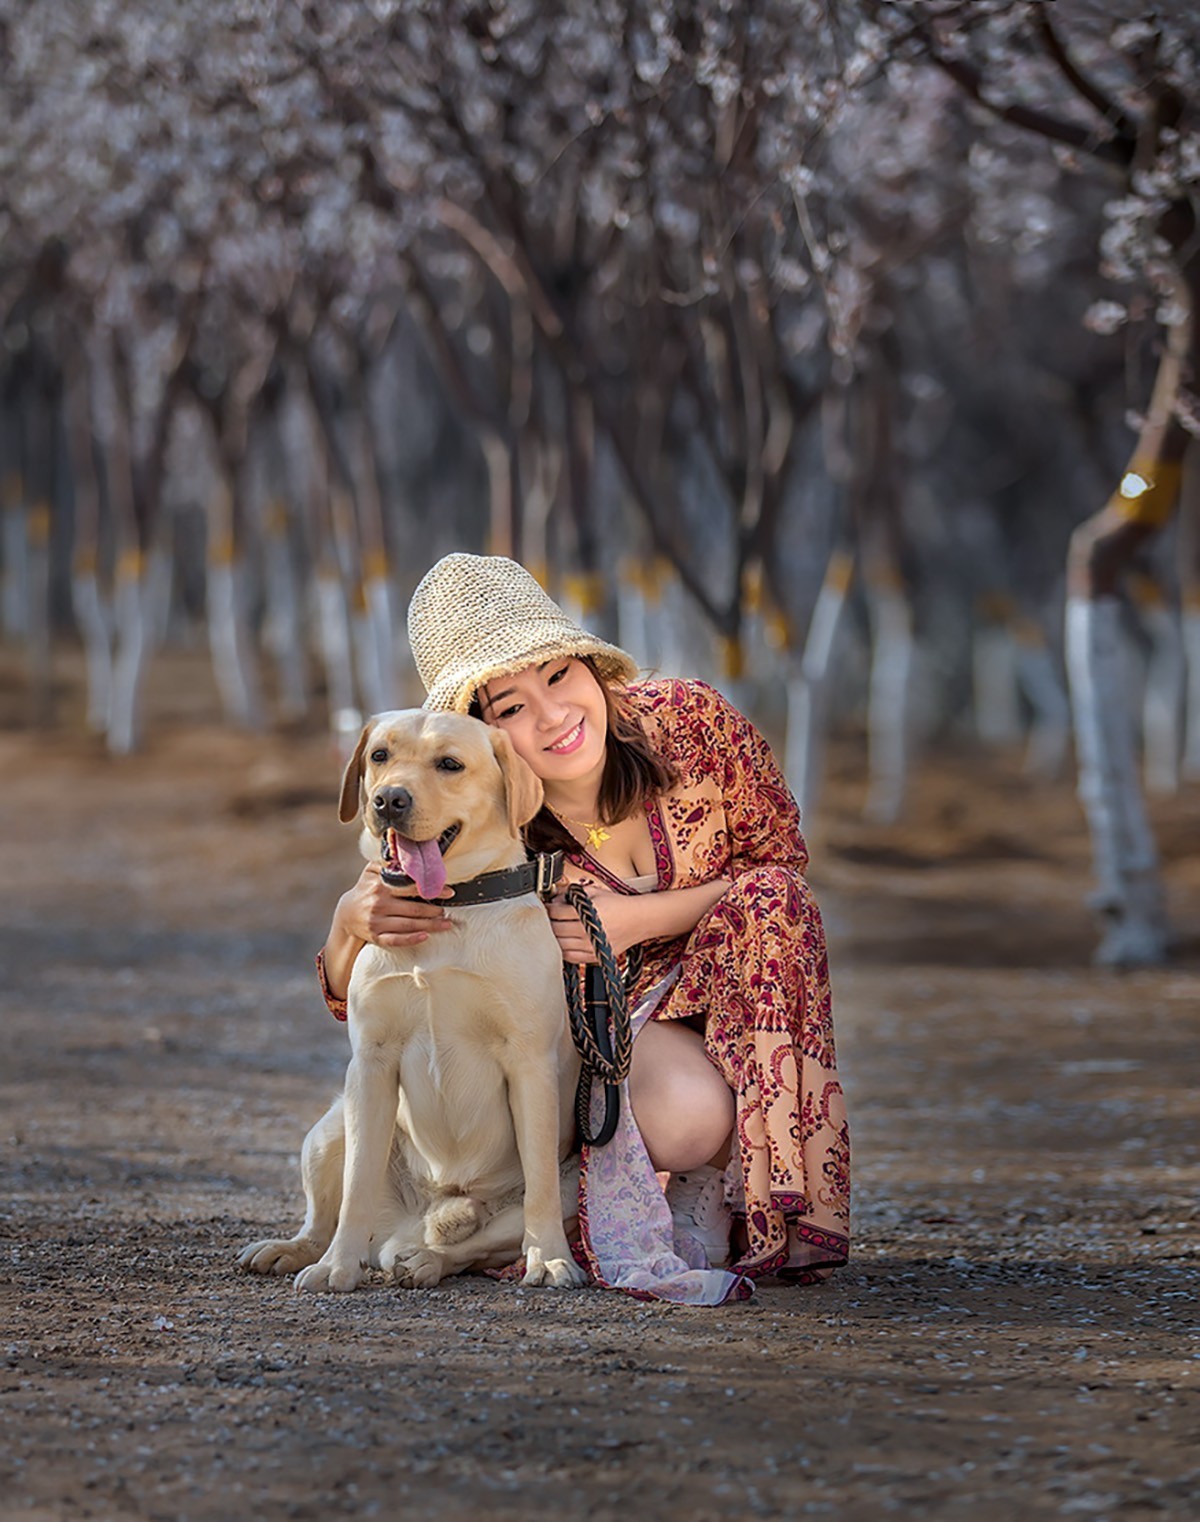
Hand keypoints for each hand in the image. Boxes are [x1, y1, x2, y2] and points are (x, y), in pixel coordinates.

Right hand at [333, 860, 455, 950]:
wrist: (346, 914)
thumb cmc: (366, 889)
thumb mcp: (372, 871)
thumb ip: (389, 861)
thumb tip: (408, 849)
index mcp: (381, 887)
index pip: (410, 887)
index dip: (431, 890)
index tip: (449, 892)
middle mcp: (379, 905)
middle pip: (413, 909)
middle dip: (433, 911)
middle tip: (447, 911)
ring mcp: (377, 922)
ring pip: (408, 926)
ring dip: (430, 925)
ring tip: (446, 923)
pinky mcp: (376, 937)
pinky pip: (395, 940)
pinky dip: (411, 939)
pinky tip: (425, 937)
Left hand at [546, 888, 641, 964]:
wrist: (638, 920)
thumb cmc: (618, 905)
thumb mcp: (594, 891)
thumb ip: (572, 893)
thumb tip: (554, 899)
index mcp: (587, 912)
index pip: (557, 913)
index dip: (549, 908)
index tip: (547, 907)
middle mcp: (588, 931)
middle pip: (556, 930)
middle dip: (549, 922)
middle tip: (550, 917)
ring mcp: (591, 947)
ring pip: (560, 945)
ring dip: (554, 937)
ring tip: (556, 930)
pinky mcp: (594, 957)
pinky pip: (570, 957)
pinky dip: (563, 950)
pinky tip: (564, 942)